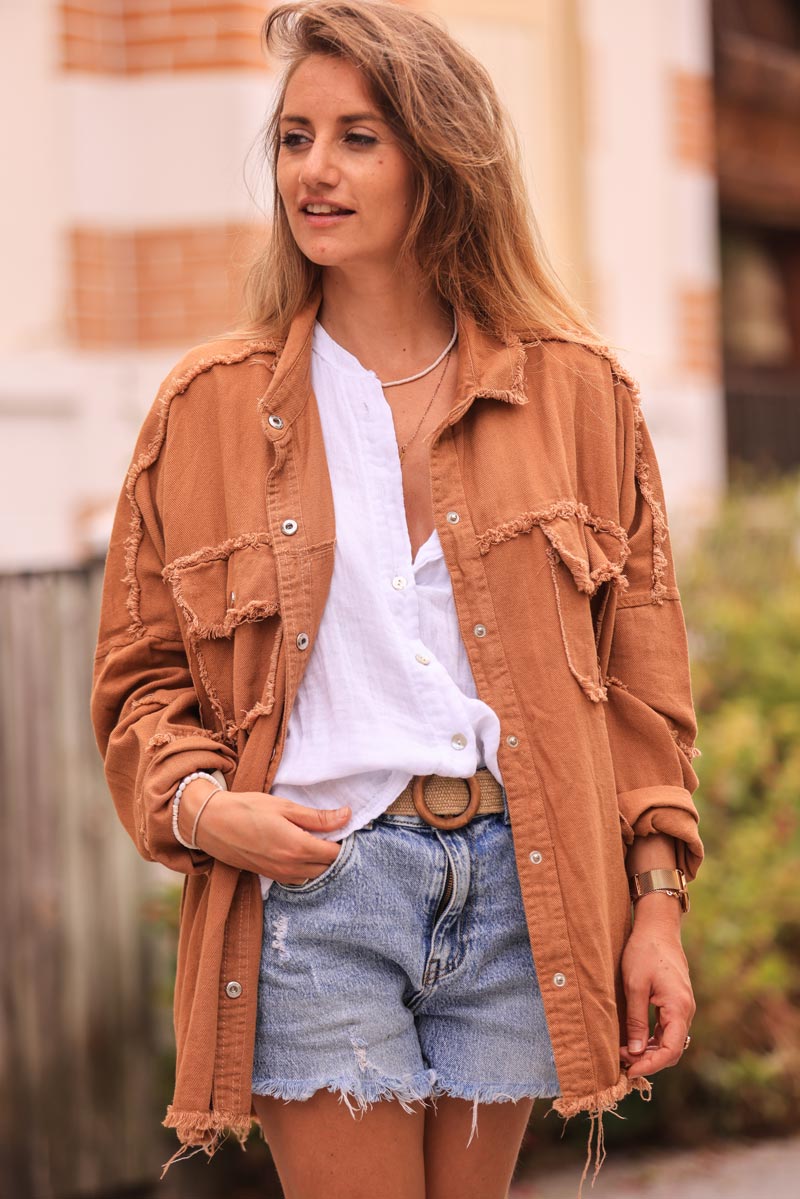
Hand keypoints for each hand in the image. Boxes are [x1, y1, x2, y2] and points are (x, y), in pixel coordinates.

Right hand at [179, 779, 350, 883]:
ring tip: (317, 841)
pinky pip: (297, 878)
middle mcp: (290, 866)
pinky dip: (306, 868)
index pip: (335, 853)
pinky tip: (301, 851)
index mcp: (298, 847)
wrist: (212, 823)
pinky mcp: (269, 876)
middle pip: (327, 868)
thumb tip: (346, 815)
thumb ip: (317, 817)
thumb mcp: (285, 807)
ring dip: (320, 863)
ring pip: (313, 876)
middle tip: (333, 833)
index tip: (344, 828)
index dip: (344, 841)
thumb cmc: (247, 809)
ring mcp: (279, 874)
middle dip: (334, 853)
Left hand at [619, 895, 694, 1079]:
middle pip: (673, 1050)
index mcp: (679, 1007)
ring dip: (650, 1052)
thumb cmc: (644, 952)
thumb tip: (634, 1052)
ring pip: (670, 1041)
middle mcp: (686, 1010)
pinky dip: (653, 1040)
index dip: (651, 1065)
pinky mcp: (676, 1003)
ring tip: (625, 1056)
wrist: (658, 927)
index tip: (629, 1070)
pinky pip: (668, 1030)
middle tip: (622, 1064)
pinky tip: (635, 1042)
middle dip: (649, 1061)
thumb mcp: (634, 986)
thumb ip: (635, 1020)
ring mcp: (683, 1007)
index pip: (671, 1050)